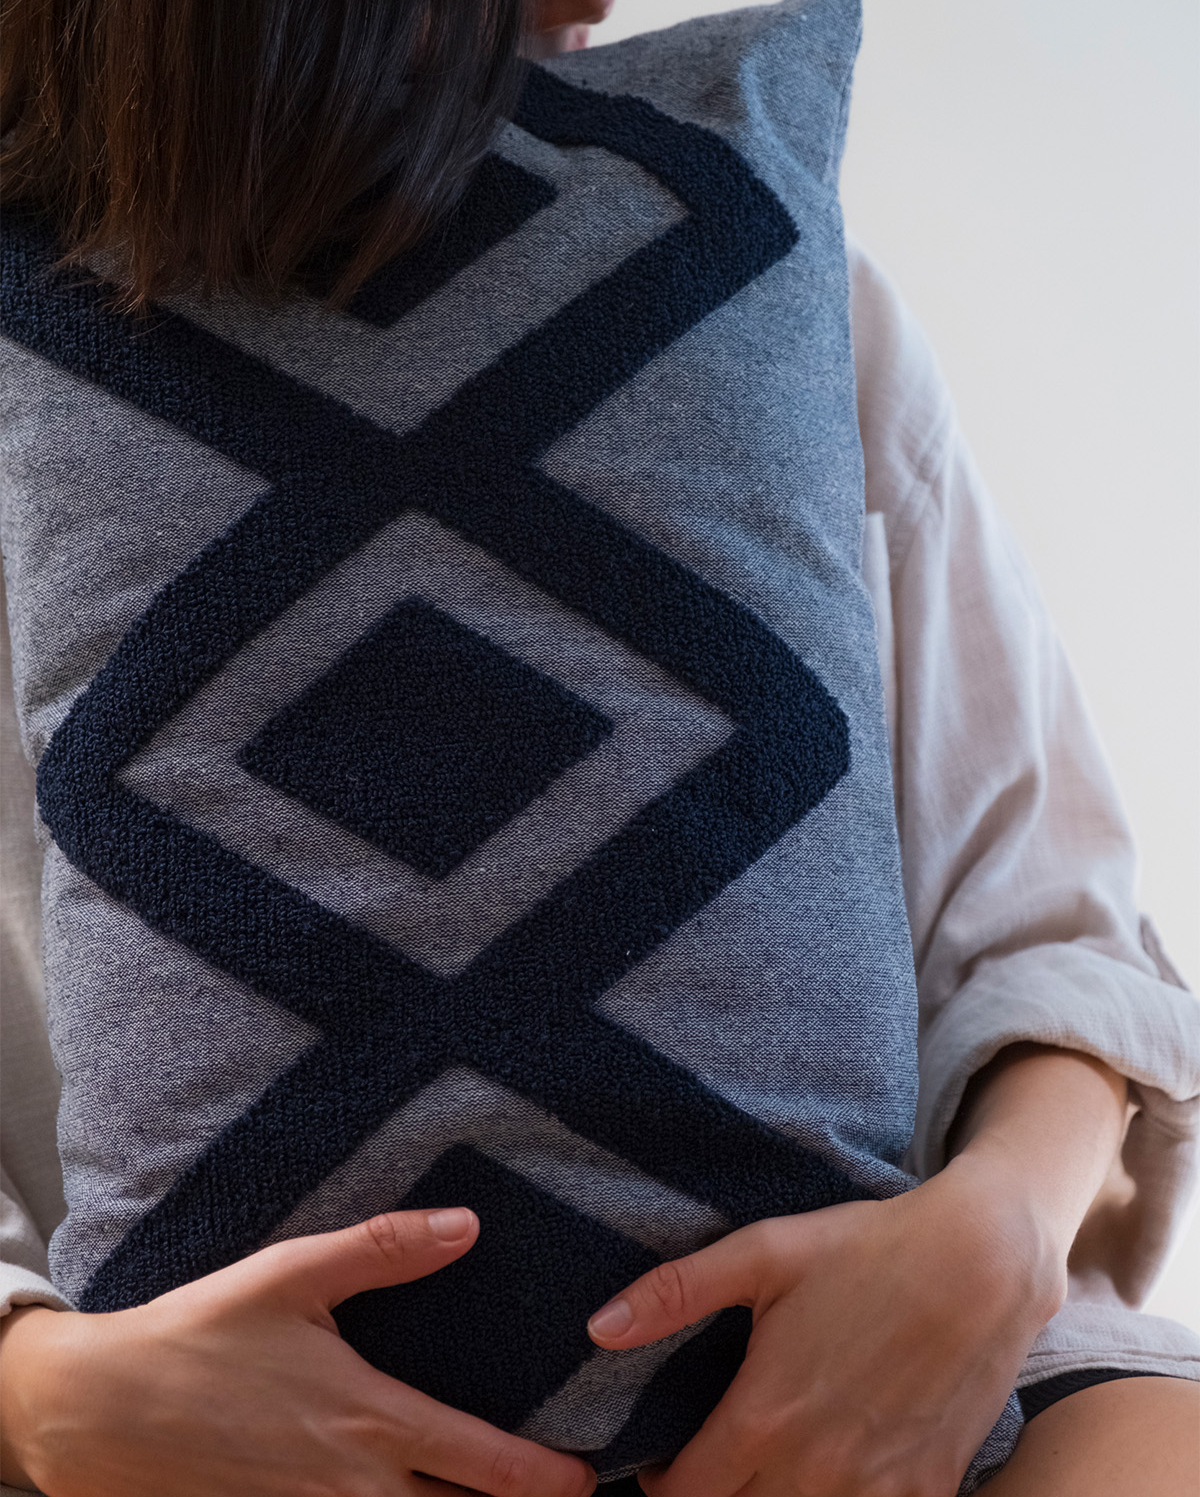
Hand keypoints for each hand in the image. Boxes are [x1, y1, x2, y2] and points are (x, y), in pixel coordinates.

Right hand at [0, 1208, 595, 1496]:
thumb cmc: (202, 1335)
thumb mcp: (293, 1274)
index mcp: (367, 1423)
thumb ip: (384, 1249)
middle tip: (564, 1495)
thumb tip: (467, 1226)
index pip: (481, 1463)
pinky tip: (413, 1496)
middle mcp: (351, 1488)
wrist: (103, 1411)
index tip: (587, 1479)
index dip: (543, 1477)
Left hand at [586, 1158, 1066, 1496]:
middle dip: (712, 1496)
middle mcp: (815, 1470)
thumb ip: (676, 1292)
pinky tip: (831, 1467)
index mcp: (765, 1418)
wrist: (983, 1262)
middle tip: (711, 1461)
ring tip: (767, 1462)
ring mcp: (875, 1491)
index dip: (657, 1485)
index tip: (661, 1459)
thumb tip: (597, 1328)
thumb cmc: (866, 1249)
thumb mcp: (765, 1251)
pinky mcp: (926, 1493)